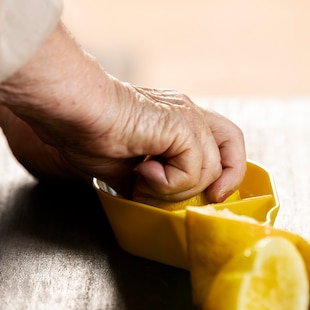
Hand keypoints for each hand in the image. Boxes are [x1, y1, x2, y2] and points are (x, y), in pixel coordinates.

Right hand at [0, 22, 245, 202]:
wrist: (77, 112)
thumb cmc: (87, 131)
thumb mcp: (123, 168)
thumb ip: (145, 181)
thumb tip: (146, 198)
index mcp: (175, 119)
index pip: (217, 141)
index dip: (221, 170)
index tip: (208, 195)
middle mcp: (187, 113)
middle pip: (232, 140)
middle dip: (228, 176)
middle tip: (209, 197)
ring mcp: (187, 117)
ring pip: (211, 167)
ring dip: (178, 188)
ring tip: (145, 179)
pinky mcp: (182, 125)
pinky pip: (195, 168)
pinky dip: (171, 182)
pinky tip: (144, 172)